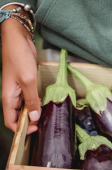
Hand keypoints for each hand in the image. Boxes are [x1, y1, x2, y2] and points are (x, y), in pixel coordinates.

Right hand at [1, 10, 40, 133]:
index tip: (35, 130)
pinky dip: (36, 103)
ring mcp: (19, 90)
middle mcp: (12, 96)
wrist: (18, 39)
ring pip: (25, 108)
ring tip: (45, 117)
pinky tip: (44, 105)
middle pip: (18, 116)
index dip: (21, 129)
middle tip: (43, 125)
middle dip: (29, 123)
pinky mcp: (26, 84)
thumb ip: (31, 100)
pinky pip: (30, 98)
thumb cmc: (19, 58)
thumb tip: (33, 118)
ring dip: (34, 113)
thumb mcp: (27, 80)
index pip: (11, 121)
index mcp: (8, 97)